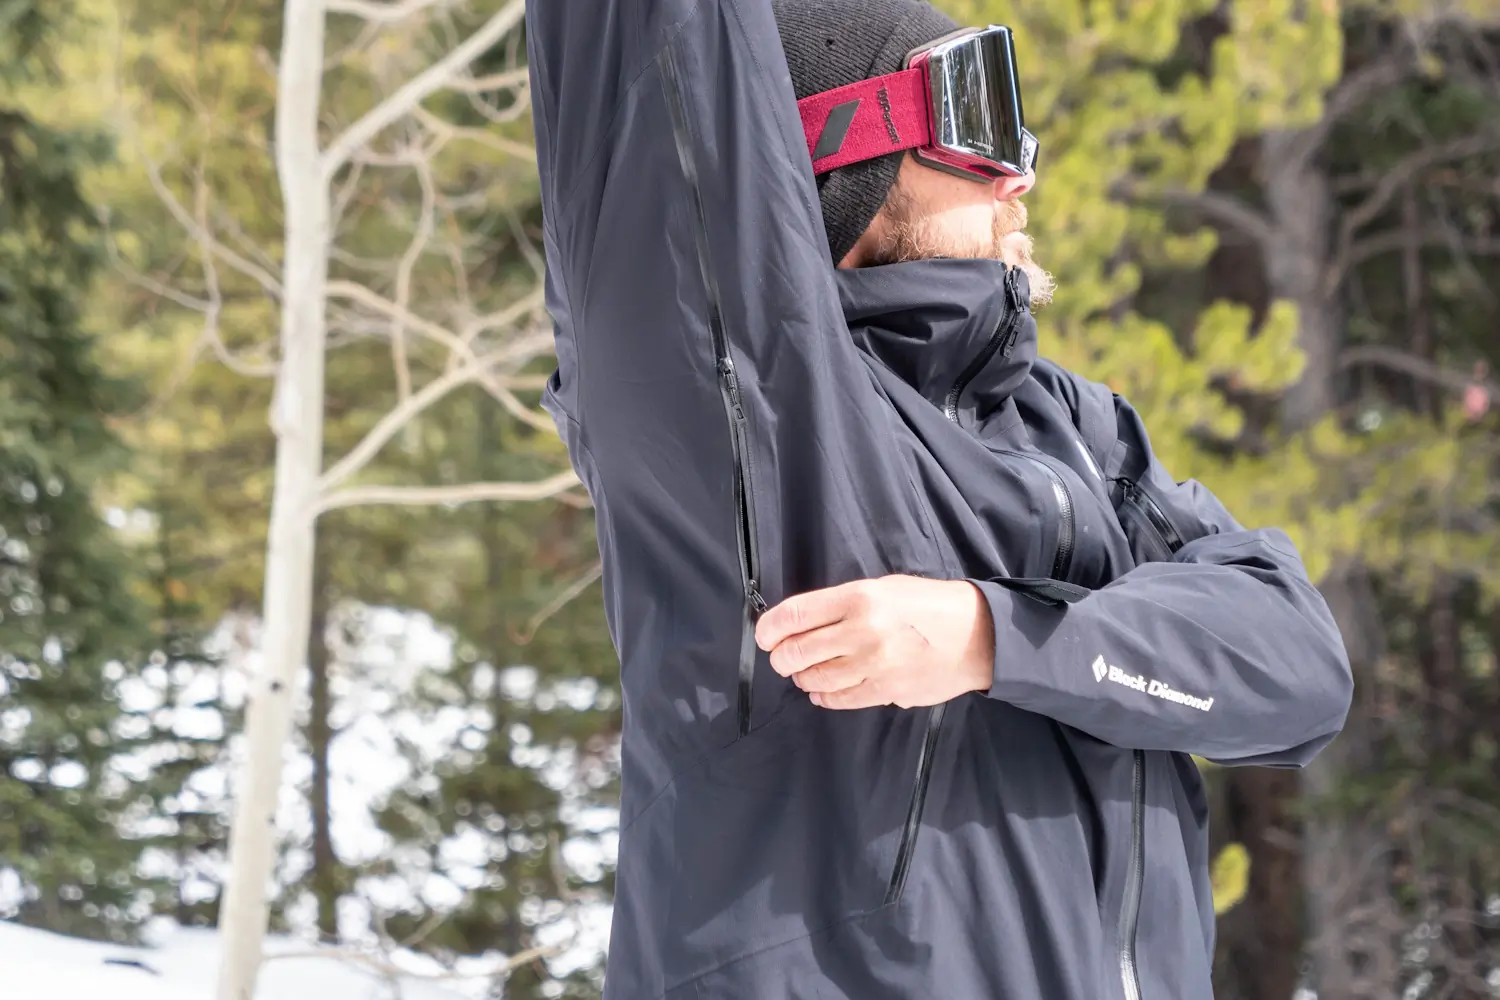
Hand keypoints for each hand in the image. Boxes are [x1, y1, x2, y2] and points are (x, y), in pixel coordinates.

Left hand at [754, 575, 994, 710]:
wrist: (977, 635)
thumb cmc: (927, 605)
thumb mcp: (884, 588)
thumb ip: (842, 605)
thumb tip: (800, 624)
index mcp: (859, 597)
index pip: (796, 614)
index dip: (770, 628)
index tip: (763, 635)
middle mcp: (862, 631)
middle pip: (798, 651)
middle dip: (782, 657)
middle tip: (782, 657)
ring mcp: (874, 664)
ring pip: (815, 678)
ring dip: (802, 677)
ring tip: (805, 672)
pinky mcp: (886, 691)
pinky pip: (840, 699)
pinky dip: (823, 696)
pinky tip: (822, 691)